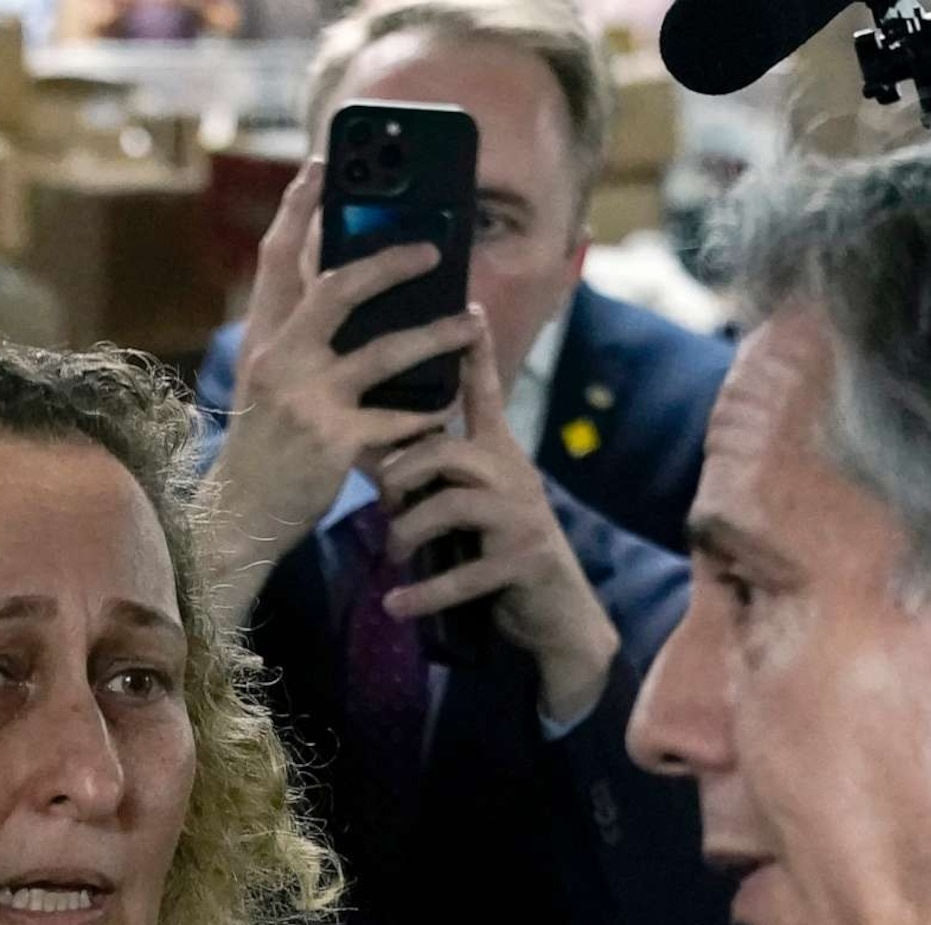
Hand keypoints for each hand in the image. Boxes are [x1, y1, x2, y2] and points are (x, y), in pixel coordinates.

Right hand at [207, 159, 482, 614]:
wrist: (240, 516)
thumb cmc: (263, 445)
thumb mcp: (267, 381)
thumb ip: (297, 337)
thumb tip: (345, 288)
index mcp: (263, 339)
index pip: (276, 258)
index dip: (299, 208)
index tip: (321, 165)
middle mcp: (280, 360)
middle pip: (338, 288)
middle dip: (390, 261)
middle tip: (434, 248)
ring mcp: (306, 401)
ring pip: (385, 352)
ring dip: (436, 334)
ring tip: (471, 322)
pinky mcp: (333, 442)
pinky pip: (396, 420)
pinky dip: (425, 413)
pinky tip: (447, 408)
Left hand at [370, 335, 622, 725]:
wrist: (557, 614)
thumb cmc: (500, 553)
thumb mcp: (469, 506)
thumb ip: (433, 479)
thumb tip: (373, 456)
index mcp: (499, 455)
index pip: (486, 393)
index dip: (475, 354)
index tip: (468, 305)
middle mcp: (513, 475)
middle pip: (445, 449)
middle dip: (401, 473)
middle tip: (383, 503)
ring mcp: (521, 519)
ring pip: (450, 504)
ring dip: (406, 532)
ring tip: (391, 554)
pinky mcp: (522, 562)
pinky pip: (463, 573)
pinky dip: (422, 593)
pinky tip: (394, 604)